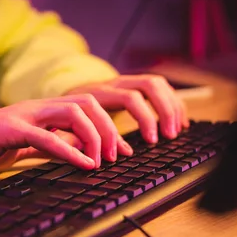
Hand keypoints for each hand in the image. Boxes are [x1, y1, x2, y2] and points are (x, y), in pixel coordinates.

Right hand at [0, 95, 133, 176]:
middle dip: (108, 128)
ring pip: (74, 112)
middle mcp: (36, 107)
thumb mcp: (22, 147)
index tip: (120, 151)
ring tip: (102, 160)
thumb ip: (47, 147)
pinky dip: (71, 151)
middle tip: (116, 156)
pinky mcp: (11, 130)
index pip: (84, 108)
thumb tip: (73, 155)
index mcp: (40, 111)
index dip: (107, 127)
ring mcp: (24, 115)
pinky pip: (48, 137)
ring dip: (95, 136)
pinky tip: (85, 165)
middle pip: (86, 103)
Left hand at [67, 74, 189, 142]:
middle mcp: (114, 83)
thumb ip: (93, 139)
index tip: (151, 141)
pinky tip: (177, 121)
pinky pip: (159, 88)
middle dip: (164, 110)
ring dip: (171, 105)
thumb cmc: (65, 118)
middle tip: (169, 136)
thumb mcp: (71, 128)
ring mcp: (124, 82)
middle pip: (149, 85)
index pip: (130, 98)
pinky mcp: (131, 86)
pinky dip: (171, 102)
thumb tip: (120, 153)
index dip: (144, 119)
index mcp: (99, 93)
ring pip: (156, 83)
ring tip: (177, 130)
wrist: (59, 98)